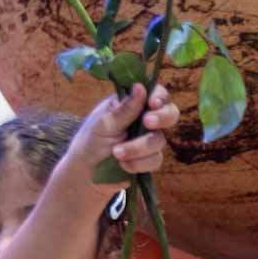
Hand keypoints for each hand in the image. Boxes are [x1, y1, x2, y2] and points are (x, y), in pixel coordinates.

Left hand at [63, 84, 180, 186]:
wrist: (87, 171)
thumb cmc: (91, 140)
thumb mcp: (104, 122)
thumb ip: (125, 108)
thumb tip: (140, 87)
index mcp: (133, 103)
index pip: (155, 93)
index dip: (159, 96)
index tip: (152, 103)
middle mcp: (145, 119)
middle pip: (170, 113)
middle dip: (163, 118)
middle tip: (148, 123)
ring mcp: (149, 139)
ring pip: (159, 140)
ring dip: (138, 147)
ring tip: (116, 153)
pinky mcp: (150, 159)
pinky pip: (155, 160)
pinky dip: (138, 163)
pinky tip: (123, 164)